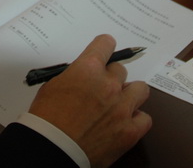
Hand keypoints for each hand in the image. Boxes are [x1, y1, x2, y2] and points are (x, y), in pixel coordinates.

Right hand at [28, 35, 151, 167]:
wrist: (53, 148)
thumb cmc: (47, 118)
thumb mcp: (53, 86)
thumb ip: (74, 76)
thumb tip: (84, 78)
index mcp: (88, 69)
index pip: (106, 44)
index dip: (104, 47)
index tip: (104, 51)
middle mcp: (109, 84)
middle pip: (120, 70)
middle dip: (111, 77)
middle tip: (102, 88)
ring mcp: (122, 108)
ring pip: (140, 89)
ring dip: (130, 94)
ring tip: (119, 103)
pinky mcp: (130, 131)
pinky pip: (145, 118)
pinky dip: (136, 119)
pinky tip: (125, 122)